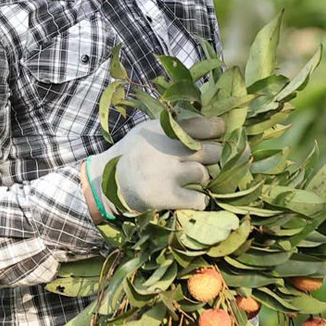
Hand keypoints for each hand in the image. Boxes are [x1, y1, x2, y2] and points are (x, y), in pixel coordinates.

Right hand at [85, 115, 225, 215]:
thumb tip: (211, 125)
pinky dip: (199, 201)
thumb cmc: (132, 154)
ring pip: (207, 174)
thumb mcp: (149, 130)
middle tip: (209, 162)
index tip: (218, 136)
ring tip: (192, 180)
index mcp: (166, 128)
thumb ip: (175, 126)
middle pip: (214, 151)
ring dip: (203, 179)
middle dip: (215, 158)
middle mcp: (169, 148)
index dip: (218, 131)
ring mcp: (169, 172)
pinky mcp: (168, 195)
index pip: (208, 125)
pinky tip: (190, 197)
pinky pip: (200, 199)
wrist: (106, 181)